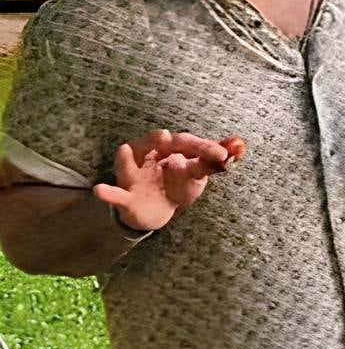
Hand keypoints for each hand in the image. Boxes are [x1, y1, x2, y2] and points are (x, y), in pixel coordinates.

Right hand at [93, 130, 236, 234]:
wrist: (157, 211)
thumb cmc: (177, 184)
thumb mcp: (197, 173)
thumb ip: (214, 161)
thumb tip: (239, 147)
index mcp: (169, 149)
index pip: (186, 143)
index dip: (203, 148)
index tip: (222, 154)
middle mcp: (148, 157)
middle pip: (151, 144)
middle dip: (155, 139)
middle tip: (165, 137)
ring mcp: (133, 176)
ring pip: (127, 165)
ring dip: (125, 160)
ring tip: (123, 148)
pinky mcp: (125, 197)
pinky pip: (115, 195)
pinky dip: (108, 193)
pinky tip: (101, 190)